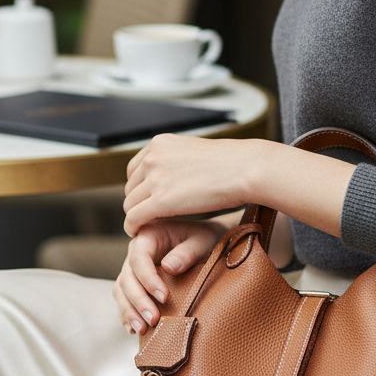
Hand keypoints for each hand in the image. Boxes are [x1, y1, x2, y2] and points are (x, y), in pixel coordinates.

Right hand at [112, 218, 229, 336]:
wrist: (206, 241)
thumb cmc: (205, 238)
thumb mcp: (202, 241)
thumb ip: (187, 253)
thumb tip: (168, 268)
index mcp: (149, 234)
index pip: (139, 258)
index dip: (148, 280)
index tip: (164, 298)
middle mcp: (136, 250)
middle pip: (127, 277)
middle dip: (139, 301)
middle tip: (154, 319)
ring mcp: (132, 267)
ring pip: (121, 290)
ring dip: (129, 311)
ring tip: (142, 329)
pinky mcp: (135, 282)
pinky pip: (123, 298)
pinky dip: (126, 314)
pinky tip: (133, 329)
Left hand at [122, 134, 265, 237]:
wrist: (246, 168)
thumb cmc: (230, 163)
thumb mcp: (194, 152)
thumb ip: (176, 160)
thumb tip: (171, 175)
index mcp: (159, 143)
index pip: (135, 169)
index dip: (141, 188)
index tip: (150, 200)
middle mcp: (153, 157)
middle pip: (131, 188)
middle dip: (139, 203)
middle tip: (152, 217)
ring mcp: (155, 178)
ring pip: (130, 204)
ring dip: (137, 216)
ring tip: (148, 226)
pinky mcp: (161, 200)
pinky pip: (134, 217)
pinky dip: (132, 227)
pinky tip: (138, 233)